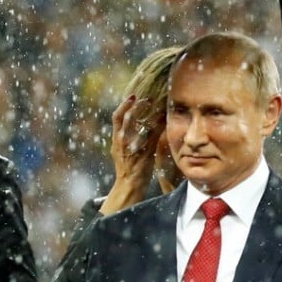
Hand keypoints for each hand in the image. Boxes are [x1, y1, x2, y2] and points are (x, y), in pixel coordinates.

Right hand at [99, 95, 164, 214]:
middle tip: (147, 100)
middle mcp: (122, 142)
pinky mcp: (145, 154)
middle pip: (126, 118)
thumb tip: (135, 121)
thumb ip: (125, 135)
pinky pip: (153, 137)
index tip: (133, 96)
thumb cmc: (127, 166)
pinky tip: (165, 120)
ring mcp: (133, 148)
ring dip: (150, 115)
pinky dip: (159, 126)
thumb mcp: (121, 149)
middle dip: (136, 107)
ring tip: (157, 107)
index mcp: (116, 139)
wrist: (128, 185)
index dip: (124, 105)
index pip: (116, 117)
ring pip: (139, 127)